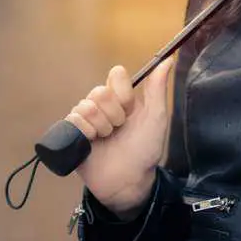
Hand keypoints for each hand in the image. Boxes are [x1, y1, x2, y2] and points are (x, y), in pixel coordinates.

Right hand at [66, 57, 174, 218]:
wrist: (129, 181)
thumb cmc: (145, 150)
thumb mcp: (156, 118)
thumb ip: (158, 88)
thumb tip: (168, 59)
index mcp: (122, 98)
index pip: (116, 75)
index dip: (123, 92)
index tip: (130, 109)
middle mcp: (103, 105)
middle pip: (99, 91)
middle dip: (112, 114)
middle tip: (118, 130)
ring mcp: (87, 119)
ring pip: (85, 106)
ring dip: (100, 126)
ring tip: (106, 140)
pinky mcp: (73, 133)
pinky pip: (72, 121)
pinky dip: (84, 133)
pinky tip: (92, 144)